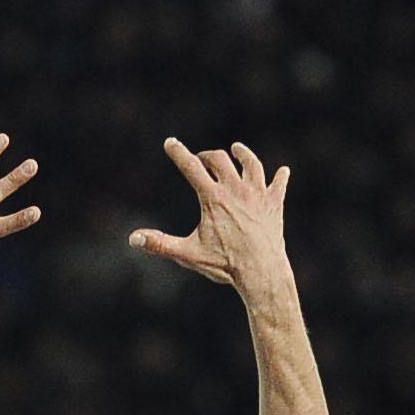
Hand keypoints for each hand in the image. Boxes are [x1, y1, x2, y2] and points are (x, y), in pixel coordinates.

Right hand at [129, 138, 288, 293]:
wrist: (261, 271)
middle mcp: (236, 189)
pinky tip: (281, 172)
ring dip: (243, 154)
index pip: (191, 167)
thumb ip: (159, 244)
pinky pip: (278, 183)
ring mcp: (257, 194)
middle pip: (221, 159)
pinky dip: (279, 177)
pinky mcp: (275, 204)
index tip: (170, 143)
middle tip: (202, 159)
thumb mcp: (188, 254)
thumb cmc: (224, 264)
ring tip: (237, 150)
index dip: (178, 153)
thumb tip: (133, 239)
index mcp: (213, 198)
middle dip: (209, 156)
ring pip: (251, 163)